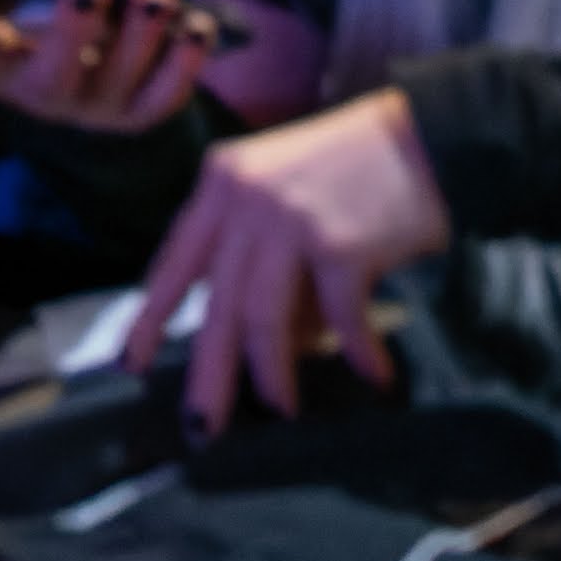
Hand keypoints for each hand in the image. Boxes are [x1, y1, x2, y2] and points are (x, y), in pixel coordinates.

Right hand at [0, 0, 222, 137]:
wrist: (80, 71)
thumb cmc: (34, 15)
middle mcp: (39, 95)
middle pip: (49, 77)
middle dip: (70, 33)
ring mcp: (92, 110)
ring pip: (116, 83)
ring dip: (139, 39)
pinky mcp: (138, 113)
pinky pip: (164, 96)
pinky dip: (185, 64)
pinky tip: (198, 27)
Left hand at [126, 90, 448, 431]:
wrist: (430, 134)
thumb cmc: (358, 169)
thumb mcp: (287, 195)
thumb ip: (263, 260)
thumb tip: (265, 347)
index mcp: (222, 180)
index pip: (175, 260)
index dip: (150, 316)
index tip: (131, 363)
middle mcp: (245, 198)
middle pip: (216, 302)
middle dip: (207, 372)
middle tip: (199, 427)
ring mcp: (289, 219)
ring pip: (263, 319)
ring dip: (274, 375)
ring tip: (283, 408)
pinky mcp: (340, 242)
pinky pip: (341, 319)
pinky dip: (357, 352)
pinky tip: (373, 373)